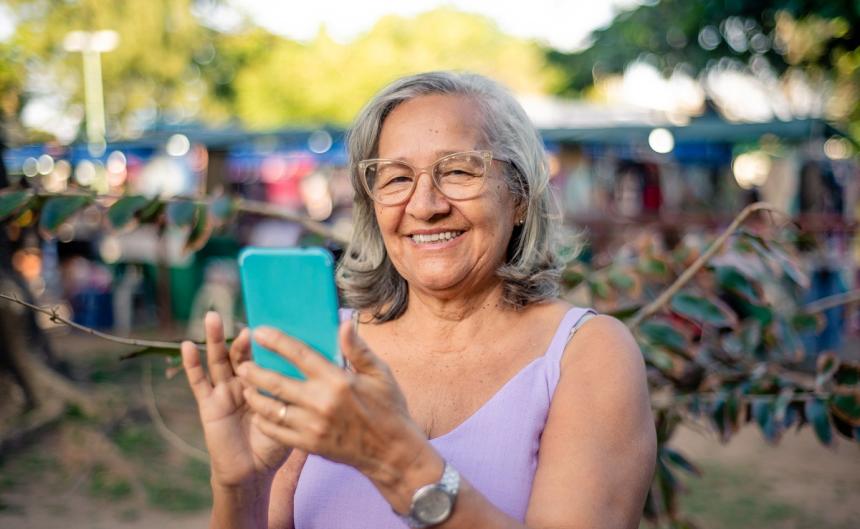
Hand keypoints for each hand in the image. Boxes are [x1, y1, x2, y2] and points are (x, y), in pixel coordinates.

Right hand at [181, 312, 290, 489]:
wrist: (253, 473)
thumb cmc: (276, 444)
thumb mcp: (295, 415)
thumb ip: (303, 392)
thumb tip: (328, 368)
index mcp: (266, 382)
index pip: (266, 354)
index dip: (268, 338)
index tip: (273, 317)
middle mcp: (244, 382)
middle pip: (241, 352)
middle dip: (242, 335)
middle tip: (246, 315)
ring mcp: (225, 391)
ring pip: (219, 360)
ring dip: (215, 338)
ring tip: (213, 317)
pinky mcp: (209, 404)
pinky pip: (199, 382)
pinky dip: (191, 364)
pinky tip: (187, 345)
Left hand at [237, 321, 429, 485]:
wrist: (392, 452)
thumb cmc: (388, 408)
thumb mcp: (380, 373)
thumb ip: (358, 349)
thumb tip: (343, 323)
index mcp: (338, 380)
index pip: (300, 355)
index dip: (277, 341)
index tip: (260, 332)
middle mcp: (322, 402)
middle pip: (277, 382)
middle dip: (254, 371)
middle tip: (243, 364)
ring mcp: (314, 426)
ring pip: (272, 409)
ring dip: (254, 397)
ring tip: (245, 388)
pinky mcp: (310, 445)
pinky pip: (277, 432)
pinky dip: (264, 421)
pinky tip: (260, 413)